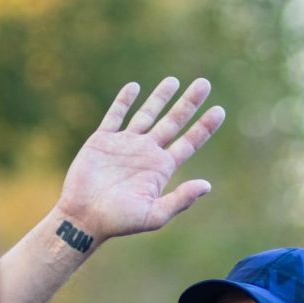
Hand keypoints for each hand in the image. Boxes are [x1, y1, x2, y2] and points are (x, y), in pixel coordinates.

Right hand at [55, 77, 224, 240]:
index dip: (204, 127)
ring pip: (147, 114)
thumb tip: (207, 185)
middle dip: (188, 103)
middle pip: (173, 122)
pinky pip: (115, 115)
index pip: (189, 143)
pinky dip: (124, 101)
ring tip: (173, 80)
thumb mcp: (154, 215)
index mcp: (161, 169)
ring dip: (160, 97)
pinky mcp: (102, 140)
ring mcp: (125, 145)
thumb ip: (180, 200)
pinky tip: (134, 87)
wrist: (84, 217)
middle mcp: (146, 153)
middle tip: (204, 83)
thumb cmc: (119, 221)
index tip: (219, 110)